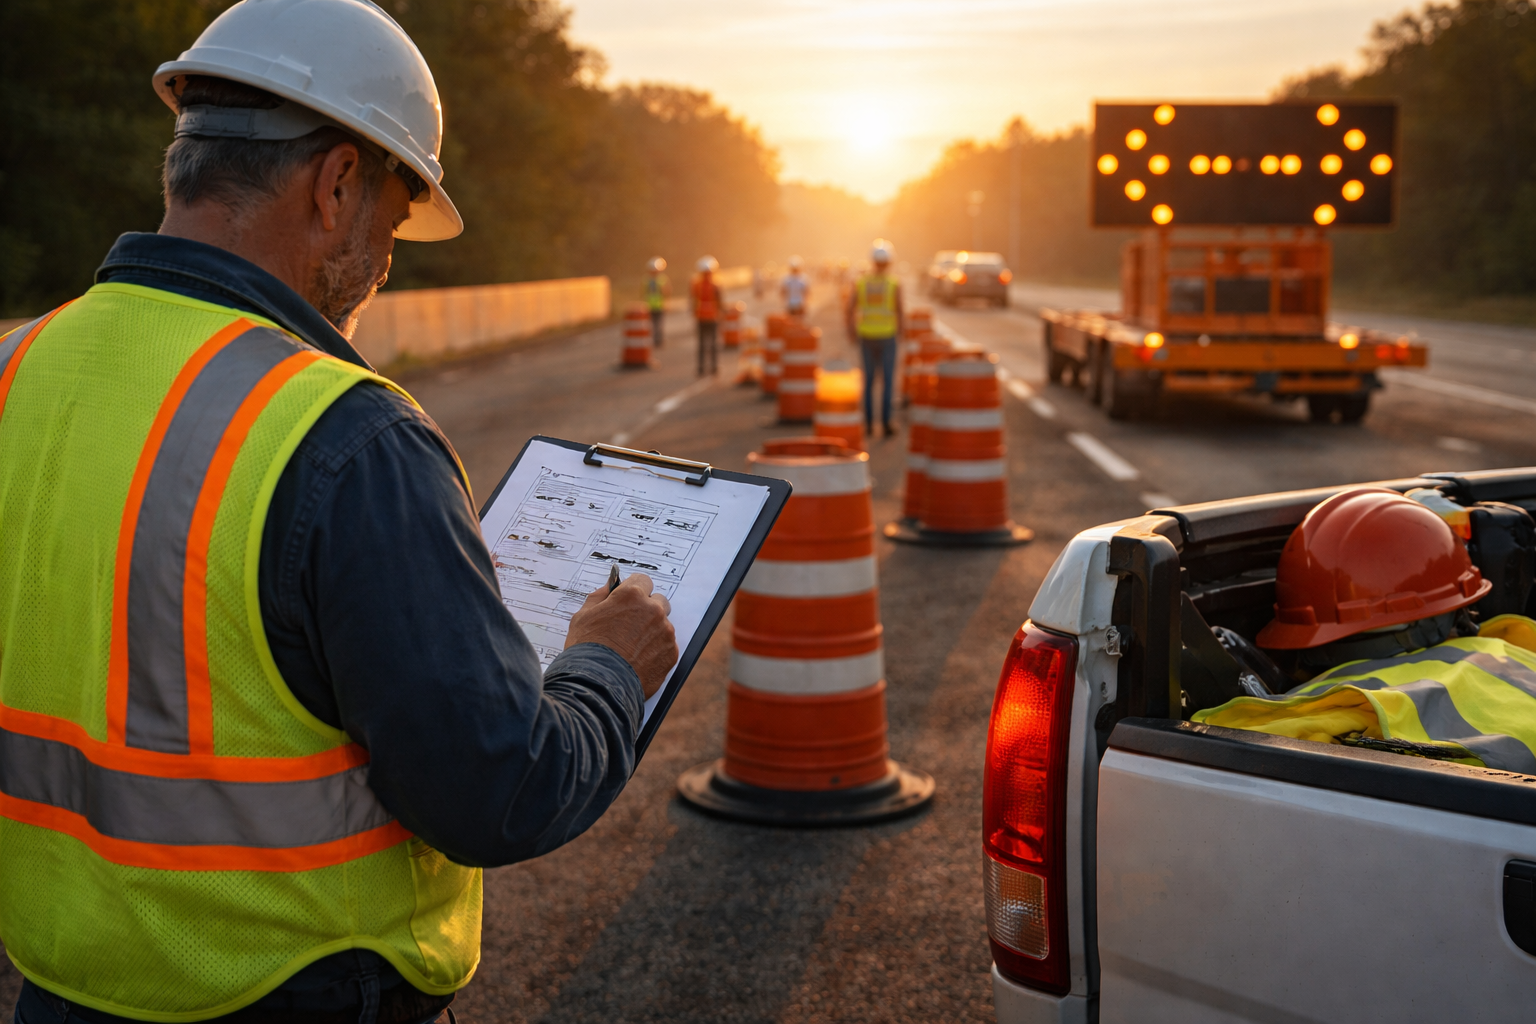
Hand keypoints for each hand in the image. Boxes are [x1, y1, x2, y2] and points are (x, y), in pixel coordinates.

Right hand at [564, 573, 677, 697]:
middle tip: (630, 626)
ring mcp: (665, 632)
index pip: (642, 580)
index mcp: (631, 596)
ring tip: (632, 648)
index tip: (628, 600)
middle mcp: (653, 610)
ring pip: (663, 625)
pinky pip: (667, 645)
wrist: (598, 685)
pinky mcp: (671, 653)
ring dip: (652, 631)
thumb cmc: (586, 650)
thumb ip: (599, 597)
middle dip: (647, 609)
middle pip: (658, 601)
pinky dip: (657, 650)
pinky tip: (639, 660)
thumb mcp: (583, 617)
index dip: (633, 591)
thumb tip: (610, 586)